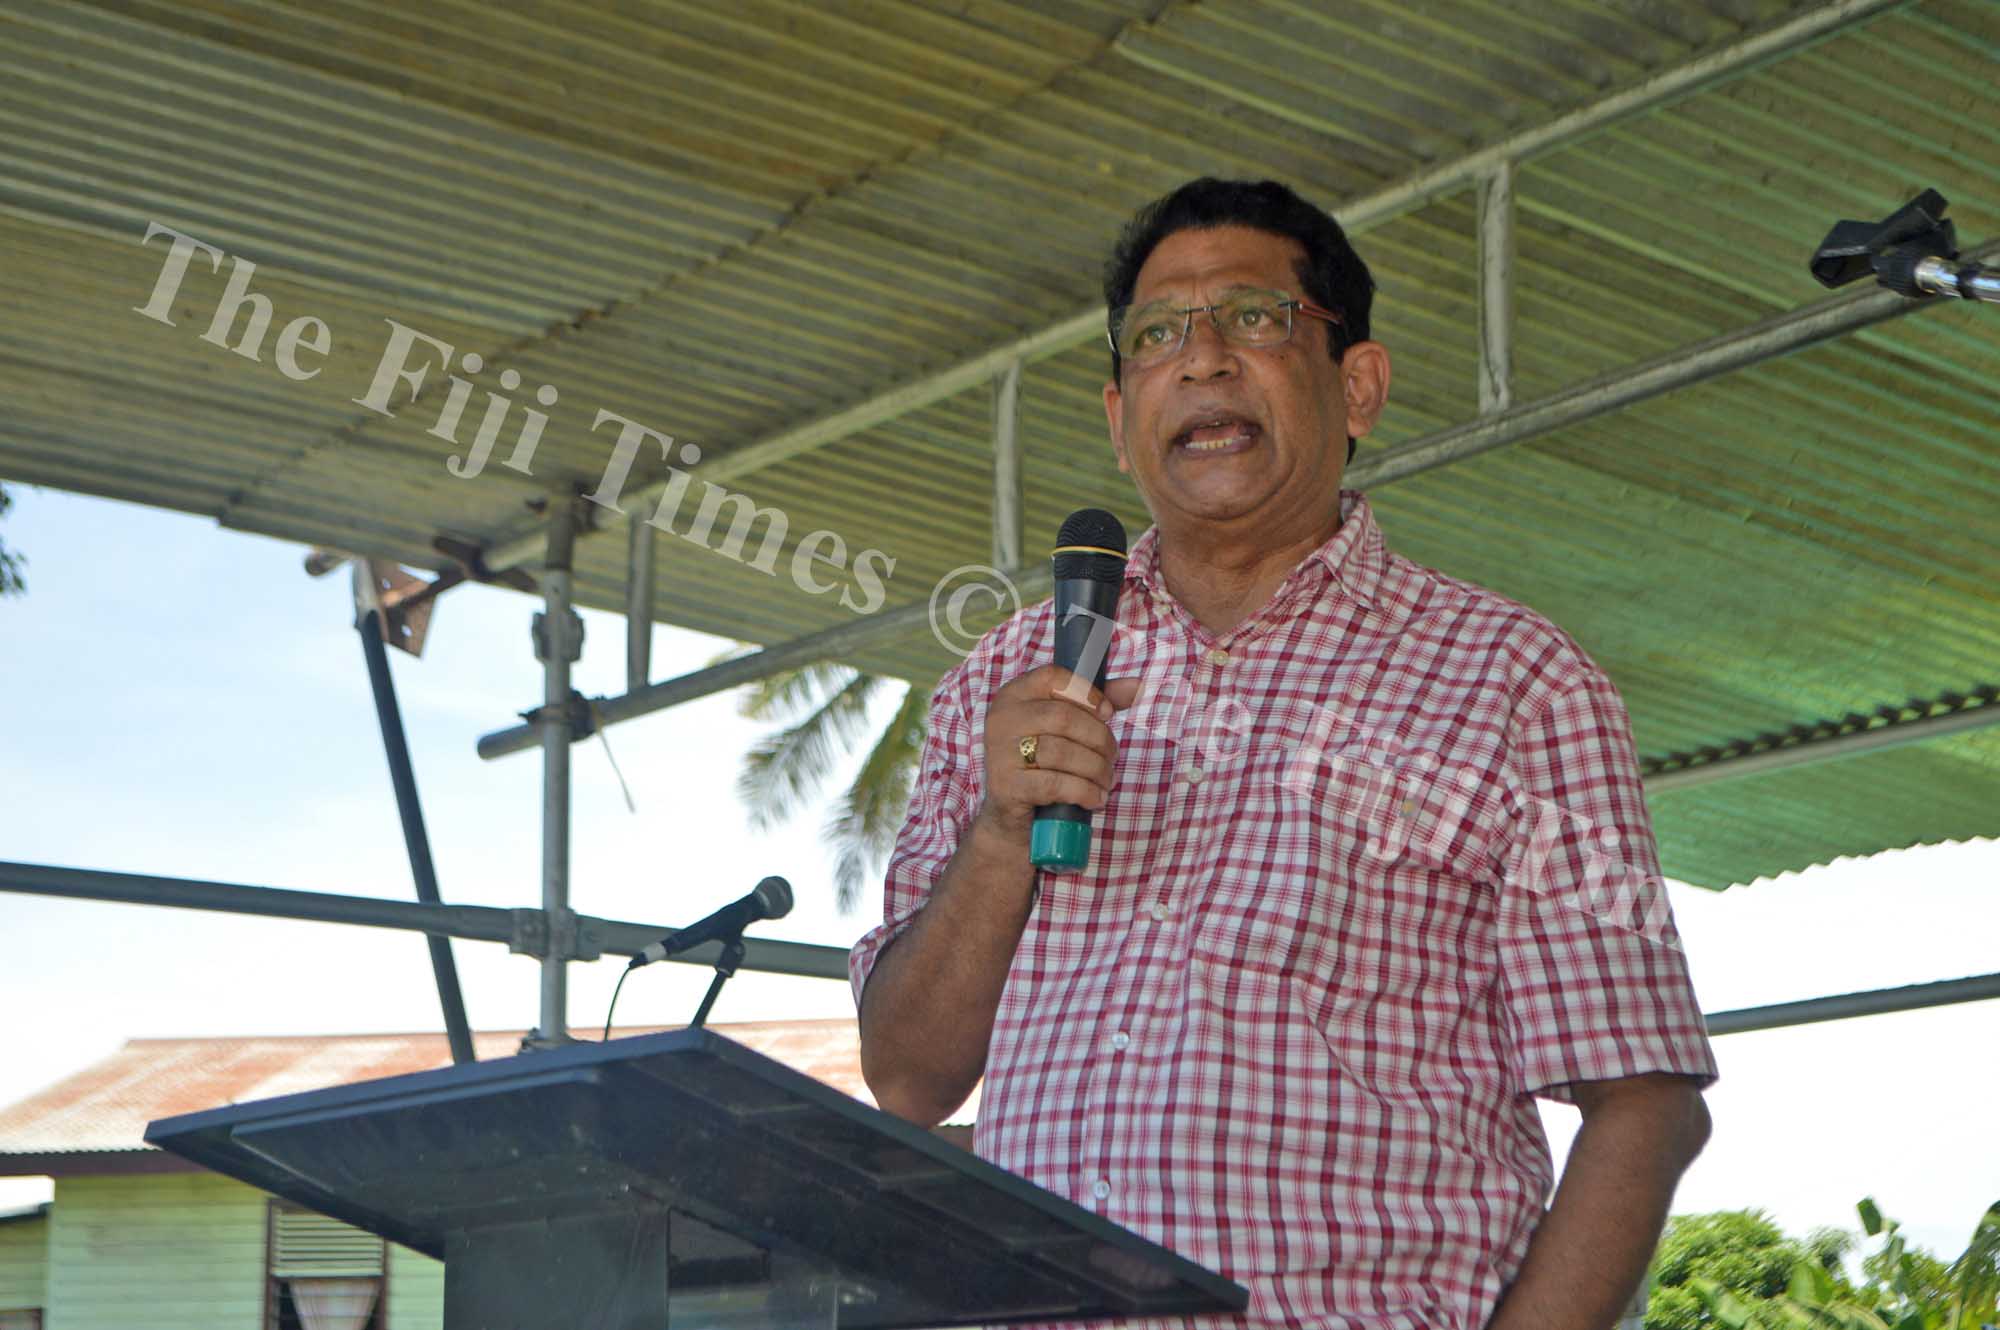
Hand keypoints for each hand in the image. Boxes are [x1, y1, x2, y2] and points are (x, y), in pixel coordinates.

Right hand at [977, 665, 1139, 839]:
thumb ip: (1096, 703)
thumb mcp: (1064, 728)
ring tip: (1107, 780)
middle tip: (1112, 757)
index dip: (1087, 693)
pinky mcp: (1007, 786)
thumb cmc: (1042, 763)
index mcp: (1015, 695)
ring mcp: (1001, 753)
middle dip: (1099, 739)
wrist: (1010, 814)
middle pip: (1063, 717)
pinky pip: (1055, 784)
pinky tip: (1095, 798)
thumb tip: (1136, 686)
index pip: (1053, 677)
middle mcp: (1003, 719)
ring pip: (1062, 752)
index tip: (1107, 714)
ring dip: (1096, 769)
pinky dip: (1084, 792)